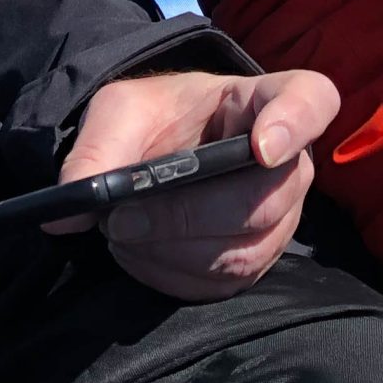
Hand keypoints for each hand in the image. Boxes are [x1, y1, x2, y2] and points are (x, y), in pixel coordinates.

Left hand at [43, 68, 338, 300]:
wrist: (159, 151)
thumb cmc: (155, 118)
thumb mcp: (118, 112)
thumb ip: (95, 152)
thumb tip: (70, 209)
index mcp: (263, 99)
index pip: (311, 100)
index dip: (295, 124)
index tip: (263, 147)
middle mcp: (290, 161)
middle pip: (264, 201)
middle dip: (185, 216)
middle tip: (122, 217)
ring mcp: (282, 216)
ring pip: (242, 252)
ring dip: (170, 250)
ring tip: (123, 230)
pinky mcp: (258, 258)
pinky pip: (224, 282)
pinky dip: (170, 274)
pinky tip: (141, 251)